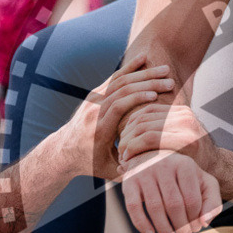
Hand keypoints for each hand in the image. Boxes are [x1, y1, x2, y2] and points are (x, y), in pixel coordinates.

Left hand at [65, 54, 174, 179]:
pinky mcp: (94, 95)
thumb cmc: (92, 164)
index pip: (118, 107)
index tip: (156, 96)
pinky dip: (130, 68)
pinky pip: (114, 79)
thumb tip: (154, 169)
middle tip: (169, 79)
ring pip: (118, 81)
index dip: (137, 99)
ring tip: (164, 69)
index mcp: (99, 130)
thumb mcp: (110, 172)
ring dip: (143, 73)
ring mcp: (92, 101)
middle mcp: (94, 112)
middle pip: (121, 90)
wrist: (64, 151)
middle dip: (146, 83)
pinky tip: (145, 59)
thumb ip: (129, 170)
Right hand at [119, 102, 216, 171]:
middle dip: (129, 139)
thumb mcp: (171, 176)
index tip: (123, 160)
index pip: (148, 138)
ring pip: (145, 115)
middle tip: (121, 151)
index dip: (132, 148)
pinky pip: (151, 109)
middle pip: (145, 125)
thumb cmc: (190, 175)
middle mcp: (186, 123)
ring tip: (124, 144)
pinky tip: (130, 133)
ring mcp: (185, 113)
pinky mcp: (182, 109)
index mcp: (185, 140)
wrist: (212, 161)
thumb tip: (120, 168)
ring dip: (130, 129)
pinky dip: (137, 119)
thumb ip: (149, 171)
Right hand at [121, 150, 221, 232]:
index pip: (192, 199)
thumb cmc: (183, 176)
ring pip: (154, 207)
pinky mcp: (129, 182)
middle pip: (174, 204)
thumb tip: (204, 222)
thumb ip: (212, 201)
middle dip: (181, 225)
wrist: (153, 156)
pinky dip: (141, 224)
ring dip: (164, 228)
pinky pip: (133, 207)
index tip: (196, 227)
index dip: (195, 218)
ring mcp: (144, 173)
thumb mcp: (203, 182)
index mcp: (185, 165)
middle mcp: (164, 166)